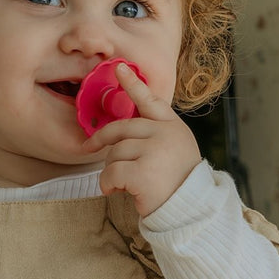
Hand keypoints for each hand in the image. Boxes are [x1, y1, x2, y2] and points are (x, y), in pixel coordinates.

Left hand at [82, 63, 200, 216]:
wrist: (190, 211)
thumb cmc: (177, 183)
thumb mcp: (173, 151)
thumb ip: (153, 136)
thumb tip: (118, 135)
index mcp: (172, 127)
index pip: (150, 101)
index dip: (133, 84)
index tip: (119, 68)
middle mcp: (165, 134)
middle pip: (122, 129)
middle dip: (101, 139)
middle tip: (87, 148)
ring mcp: (155, 151)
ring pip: (114, 152)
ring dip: (110, 170)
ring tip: (121, 183)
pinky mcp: (143, 171)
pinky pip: (111, 171)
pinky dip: (107, 184)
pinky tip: (116, 191)